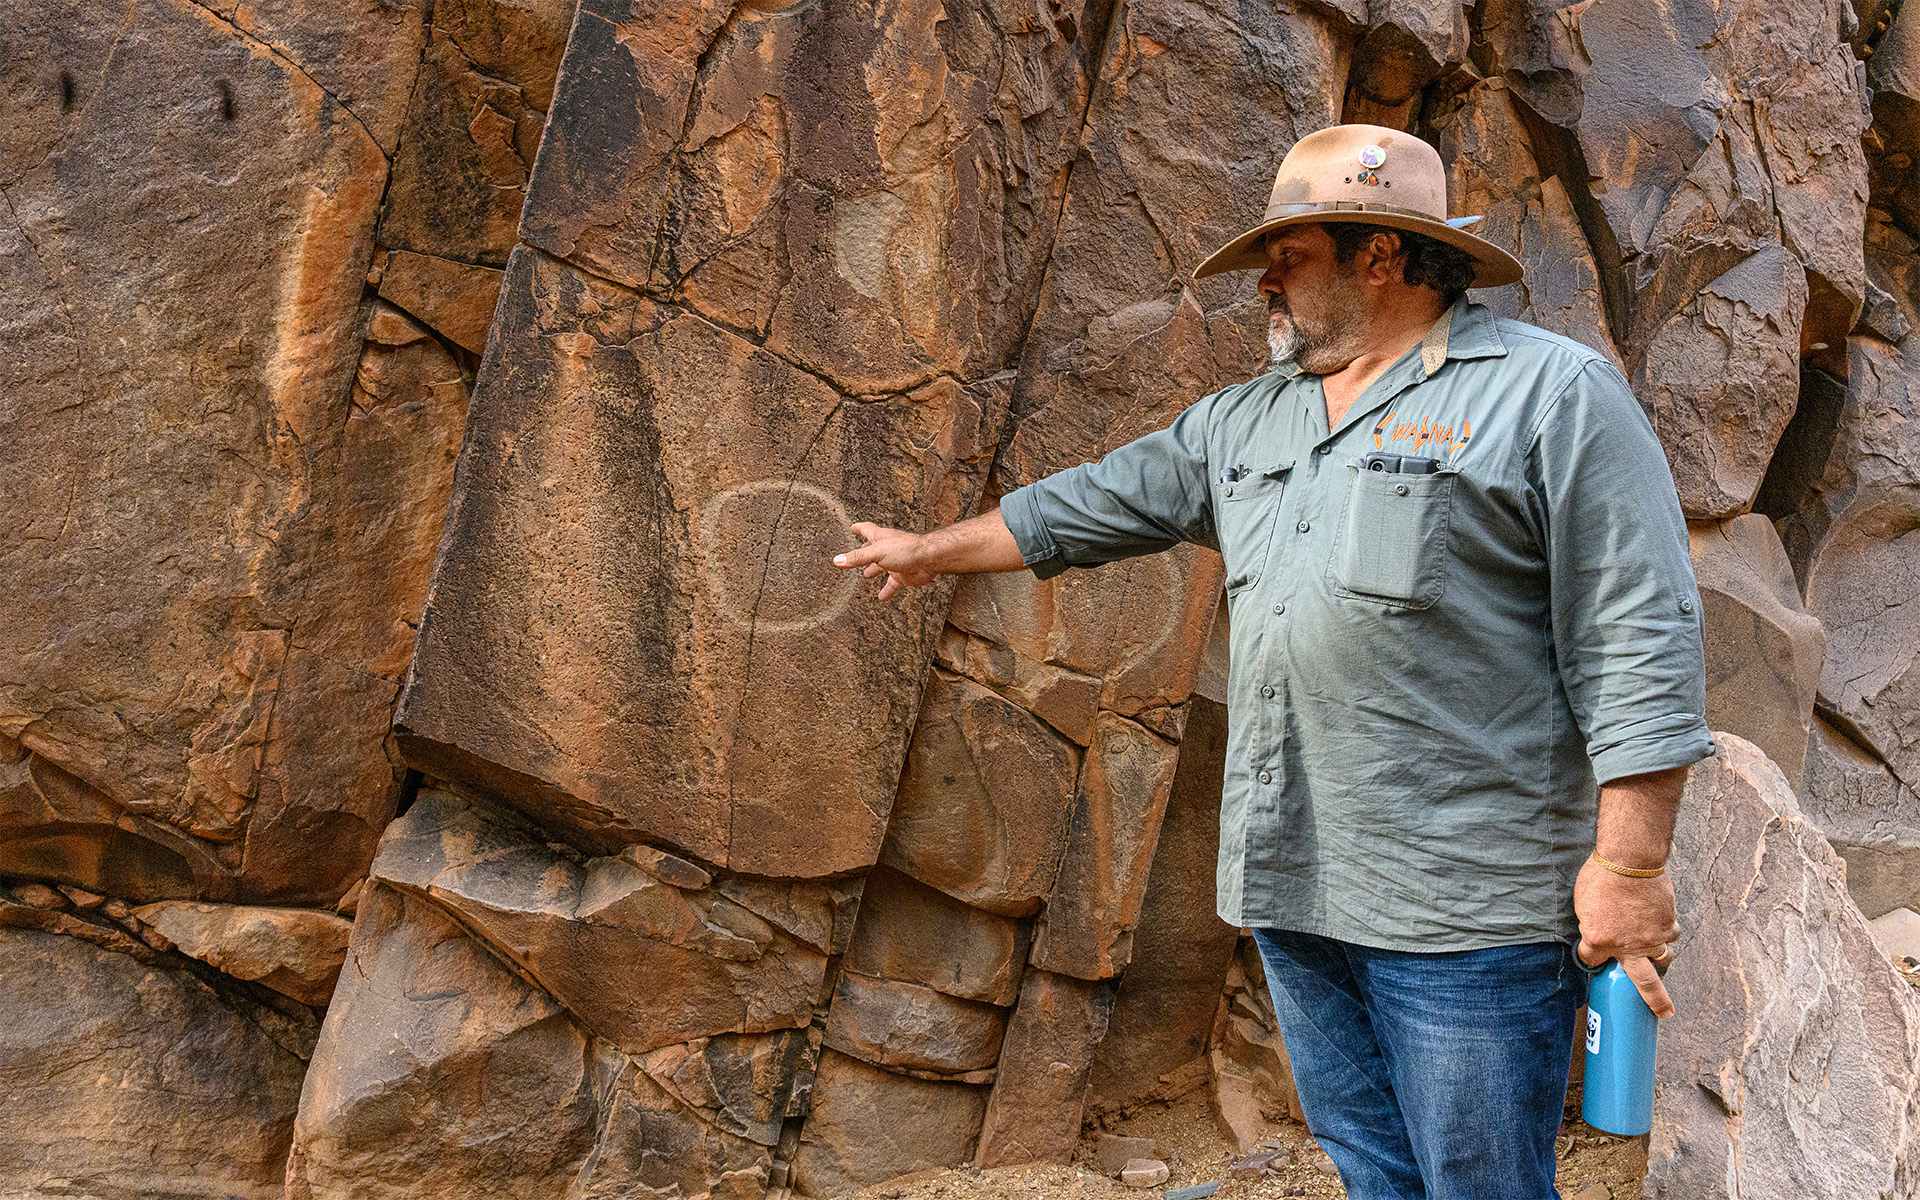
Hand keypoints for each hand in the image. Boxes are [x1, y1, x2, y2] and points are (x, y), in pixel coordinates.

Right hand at [832, 523, 935, 601]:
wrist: (929, 559)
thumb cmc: (906, 549)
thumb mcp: (875, 553)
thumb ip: (856, 558)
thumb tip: (837, 560)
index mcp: (880, 538)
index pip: (867, 530)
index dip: (859, 528)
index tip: (853, 528)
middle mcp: (888, 548)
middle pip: (873, 550)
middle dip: (864, 553)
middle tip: (856, 556)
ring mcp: (896, 561)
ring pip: (882, 566)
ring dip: (874, 570)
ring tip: (867, 575)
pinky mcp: (904, 574)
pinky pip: (893, 583)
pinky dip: (887, 590)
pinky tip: (882, 597)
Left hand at [1574, 856, 1679, 1018]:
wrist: (1630, 861)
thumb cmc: (1601, 877)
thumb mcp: (1583, 902)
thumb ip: (1591, 923)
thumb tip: (1597, 930)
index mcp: (1599, 941)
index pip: (1592, 961)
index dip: (1590, 957)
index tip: (1590, 955)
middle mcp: (1628, 946)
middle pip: (1646, 984)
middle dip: (1656, 1001)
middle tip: (1664, 1012)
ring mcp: (1651, 937)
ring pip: (1663, 957)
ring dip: (1660, 958)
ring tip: (1658, 958)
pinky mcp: (1668, 924)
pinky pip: (1671, 933)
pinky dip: (1666, 930)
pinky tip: (1660, 922)